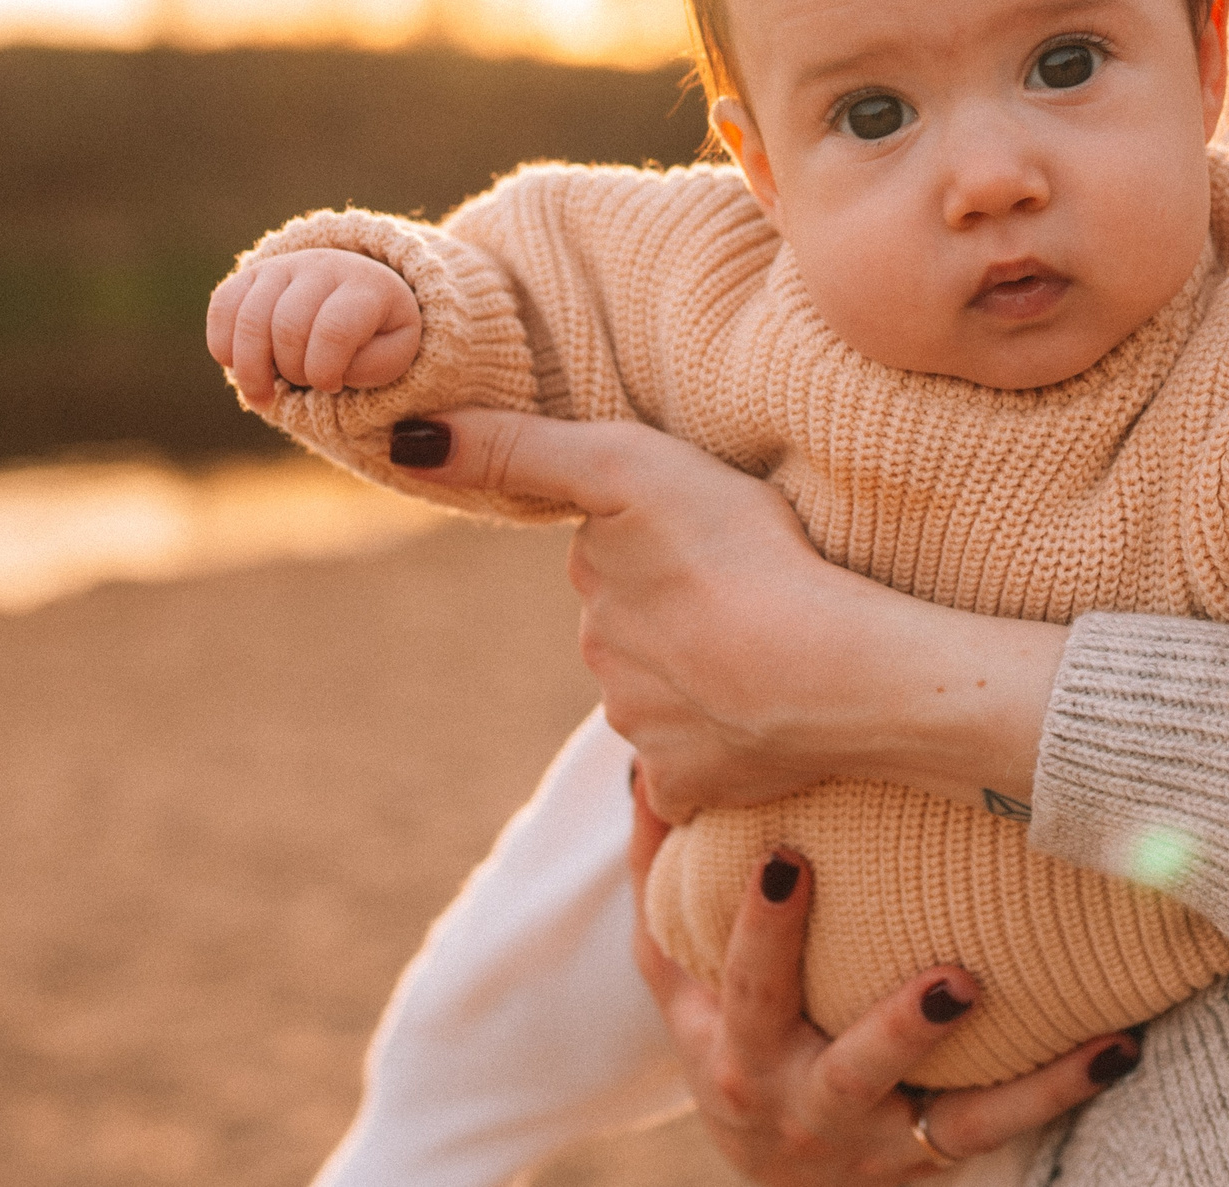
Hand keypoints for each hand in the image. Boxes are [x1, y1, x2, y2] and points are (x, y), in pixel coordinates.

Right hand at [207, 250, 421, 406]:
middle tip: (306, 386)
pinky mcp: (253, 275)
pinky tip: (243, 366)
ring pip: (249, 317)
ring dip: (251, 367)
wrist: (360, 296)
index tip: (332, 385)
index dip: (325, 370)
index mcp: (371, 288)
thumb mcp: (402, 364)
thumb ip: (399, 390)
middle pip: (286, 326)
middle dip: (292, 370)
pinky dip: (225, 346)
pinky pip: (224, 306)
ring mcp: (287, 266)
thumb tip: (413, 442)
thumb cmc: (381, 339)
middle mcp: (327, 266)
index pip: (335, 329)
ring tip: (267, 393)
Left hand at [385, 407, 1065, 822]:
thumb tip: (405, 442)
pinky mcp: (691, 787)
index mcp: (596, 591)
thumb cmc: (737, 550)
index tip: (703, 546)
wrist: (824, 670)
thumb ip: (518, 450)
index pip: (614, 566)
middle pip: (636, 637)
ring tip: (766, 661)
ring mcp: (647, 733)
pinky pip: (693, 778)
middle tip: (742, 600)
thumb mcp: (622, 463)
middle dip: (675, 624)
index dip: (658, 551)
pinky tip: (761, 735)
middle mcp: (607, 666)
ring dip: (703, 688)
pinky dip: (721, 759)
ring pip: (666, 705)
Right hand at [627, 785, 1137, 1181]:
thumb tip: (643, 767)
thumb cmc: (726, 1034)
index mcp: (731, 1042)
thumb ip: (655, 872)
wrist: (768, 1167)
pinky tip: (1121, 1042)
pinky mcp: (924, 1156)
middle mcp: (794, 1099)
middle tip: (953, 979)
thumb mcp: (672, 974)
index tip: (789, 857)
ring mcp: (865, 1136)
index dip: (762, 925)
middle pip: (847, 1064)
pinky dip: (1060, 1087)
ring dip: (986, 1068)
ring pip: (931, 1107)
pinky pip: (995, 1124)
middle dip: (892, 1024)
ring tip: (1019, 1002)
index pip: (743, 983)